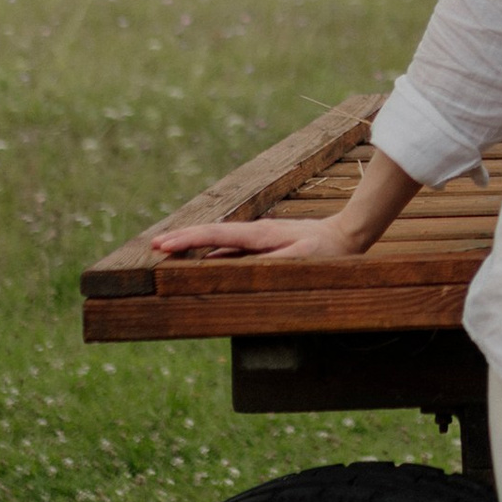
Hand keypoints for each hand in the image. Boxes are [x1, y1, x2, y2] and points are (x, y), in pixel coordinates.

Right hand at [159, 214, 354, 259]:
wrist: (347, 235)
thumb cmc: (327, 252)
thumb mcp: (302, 259)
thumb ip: (272, 264)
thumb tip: (240, 268)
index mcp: (259, 235)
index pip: (216, 235)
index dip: (188, 240)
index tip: (163, 245)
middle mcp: (255, 233)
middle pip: (212, 235)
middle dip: (183, 239)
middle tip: (155, 246)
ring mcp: (259, 238)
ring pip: (220, 241)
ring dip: (195, 246)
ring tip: (169, 252)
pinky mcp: (265, 244)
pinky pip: (232, 249)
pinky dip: (213, 252)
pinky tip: (202, 261)